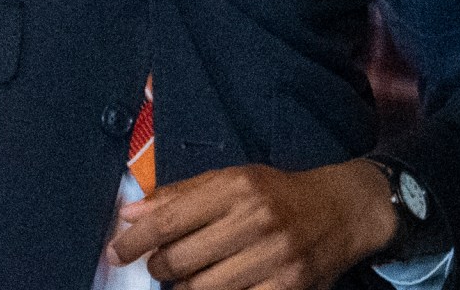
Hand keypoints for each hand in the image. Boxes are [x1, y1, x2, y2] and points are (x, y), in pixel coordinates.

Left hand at [105, 160, 397, 289]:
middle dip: (160, 268)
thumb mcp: (234, 180)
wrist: (342, 211)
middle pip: (178, 261)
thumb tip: (129, 214)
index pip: (168, 220)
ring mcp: (274, 259)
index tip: (117, 252)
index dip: (134, 241)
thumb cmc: (278, 195)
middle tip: (163, 265)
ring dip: (187, 288)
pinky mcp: (286, 289)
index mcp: (239, 188)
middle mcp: (256, 221)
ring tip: (195, 276)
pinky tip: (220, 287)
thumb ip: (181, 195)